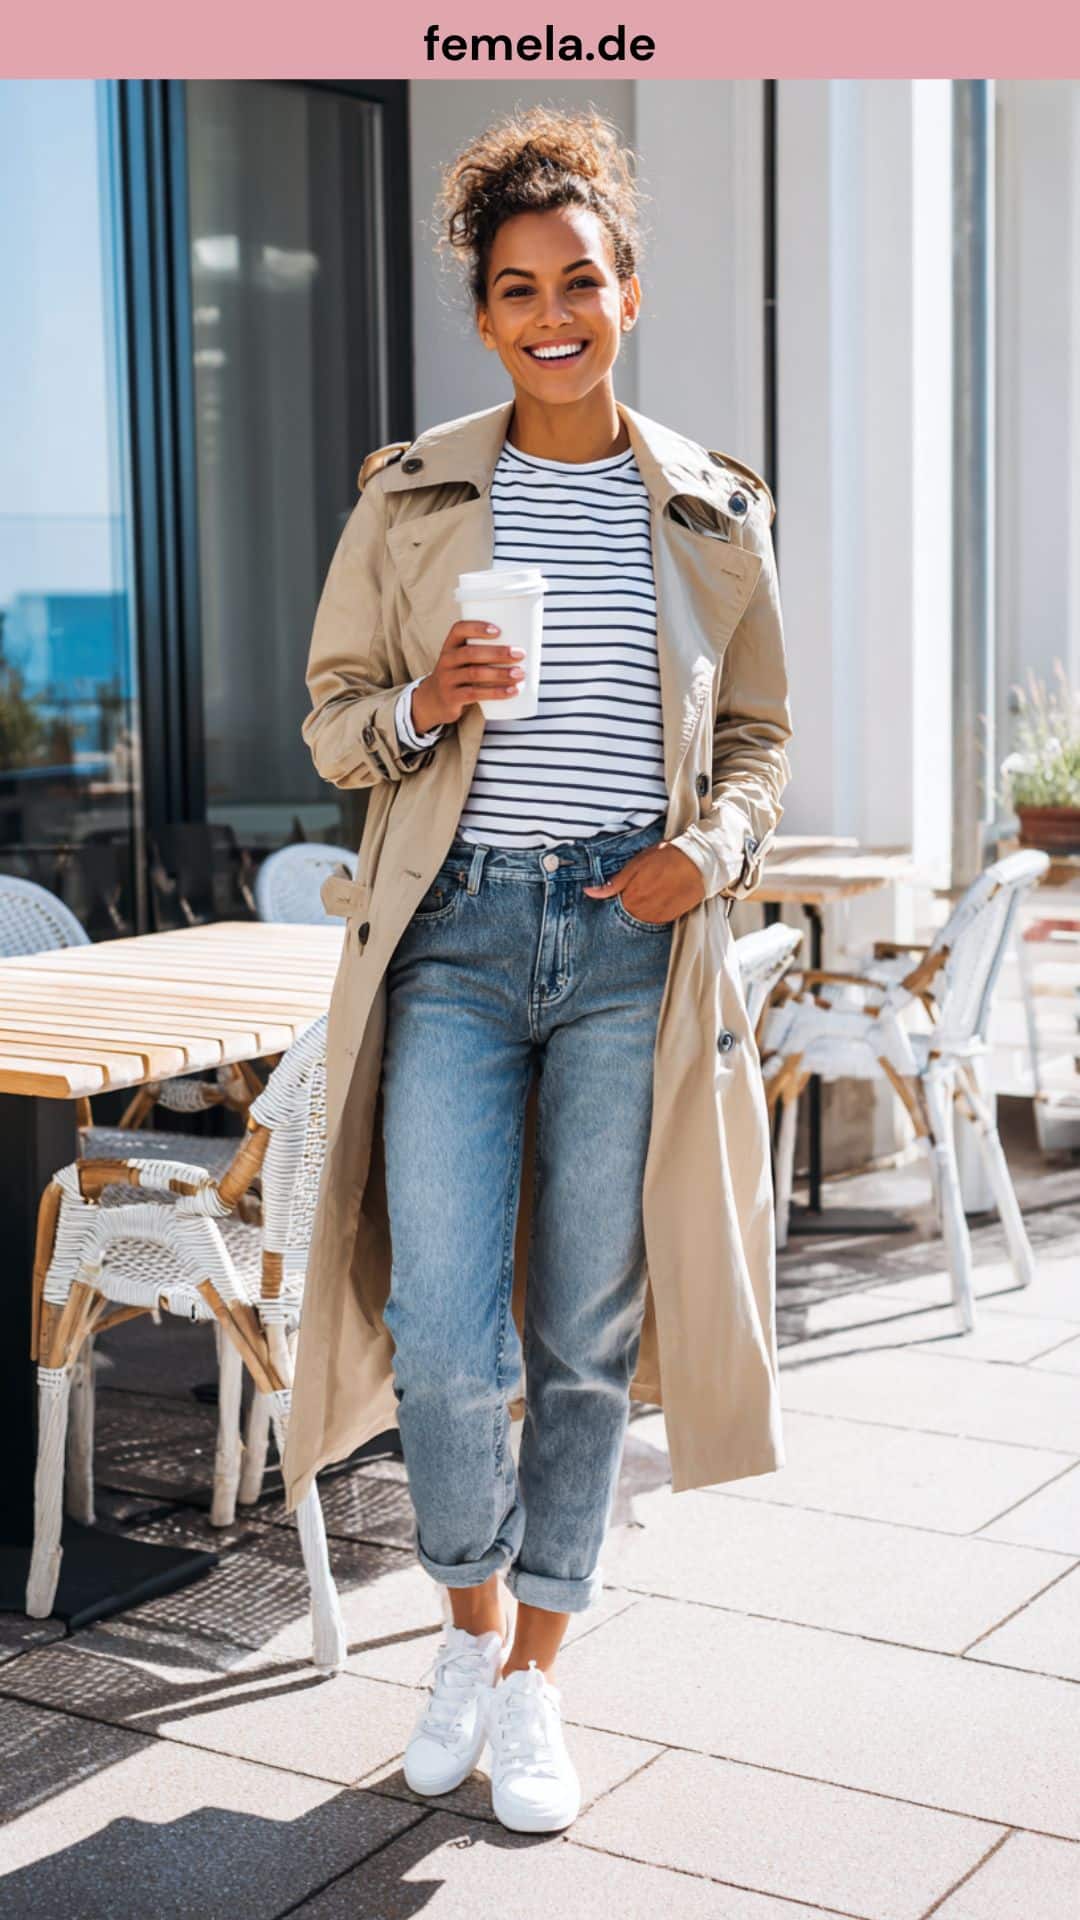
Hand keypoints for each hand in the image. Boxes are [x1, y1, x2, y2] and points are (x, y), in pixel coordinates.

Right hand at [411, 621, 525, 730]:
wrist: (434, 700)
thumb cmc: (459, 674)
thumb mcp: (463, 659)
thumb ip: (483, 652)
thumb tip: (524, 648)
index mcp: (450, 645)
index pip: (459, 629)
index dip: (477, 627)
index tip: (498, 630)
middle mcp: (446, 660)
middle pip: (471, 653)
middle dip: (498, 653)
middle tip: (520, 654)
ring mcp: (447, 679)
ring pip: (474, 673)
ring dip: (500, 673)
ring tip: (520, 673)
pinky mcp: (452, 698)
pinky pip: (475, 694)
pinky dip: (496, 692)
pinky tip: (512, 691)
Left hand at [583, 842, 705, 923]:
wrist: (697, 862)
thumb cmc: (665, 857)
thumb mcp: (635, 865)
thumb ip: (612, 883)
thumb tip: (588, 892)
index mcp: (629, 897)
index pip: (614, 908)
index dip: (618, 899)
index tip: (624, 892)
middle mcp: (641, 911)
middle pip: (627, 916)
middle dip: (629, 905)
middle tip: (642, 889)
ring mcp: (657, 916)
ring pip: (641, 919)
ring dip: (642, 910)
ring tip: (653, 891)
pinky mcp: (671, 918)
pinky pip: (656, 920)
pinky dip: (655, 912)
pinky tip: (661, 897)